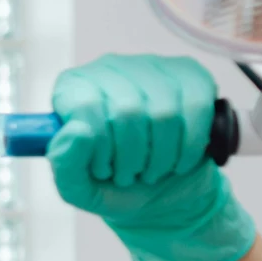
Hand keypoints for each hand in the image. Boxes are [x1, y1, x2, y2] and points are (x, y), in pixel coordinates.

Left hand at [49, 53, 256, 260]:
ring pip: (164, 113)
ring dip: (159, 157)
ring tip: (149, 170)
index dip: (98, 148)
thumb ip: (65, 164)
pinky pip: (196, 109)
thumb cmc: (113, 185)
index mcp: (73, 88)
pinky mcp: (190, 75)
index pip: (86, 106)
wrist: (161, 194)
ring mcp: (152, 65)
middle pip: (127, 111)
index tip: (101, 169)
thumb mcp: (79, 188)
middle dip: (130, 157)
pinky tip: (176, 162)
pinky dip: (188, 149)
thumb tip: (75, 131)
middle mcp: (109, 67)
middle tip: (127, 174)